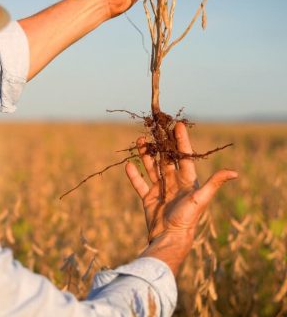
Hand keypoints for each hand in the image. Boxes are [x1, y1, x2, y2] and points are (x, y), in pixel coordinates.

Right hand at [125, 123, 237, 274]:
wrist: (170, 238)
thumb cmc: (188, 219)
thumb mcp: (201, 199)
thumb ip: (215, 183)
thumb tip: (234, 172)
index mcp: (187, 180)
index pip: (184, 156)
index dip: (181, 140)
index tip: (177, 125)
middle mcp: (174, 182)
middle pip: (165, 159)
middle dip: (160, 144)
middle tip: (154, 129)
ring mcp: (160, 189)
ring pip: (152, 167)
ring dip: (146, 155)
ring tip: (140, 141)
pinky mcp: (149, 198)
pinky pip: (140, 184)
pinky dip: (134, 176)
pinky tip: (129, 165)